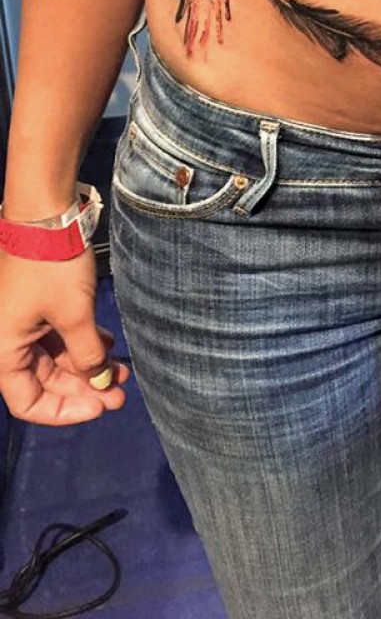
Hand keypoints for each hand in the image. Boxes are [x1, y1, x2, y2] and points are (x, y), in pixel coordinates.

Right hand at [0, 245, 129, 424]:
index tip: (99, 408)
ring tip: (122, 371)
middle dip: (84, 388)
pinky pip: (59, 336)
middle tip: (119, 394)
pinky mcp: (37, 307)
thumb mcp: (75, 314)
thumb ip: (87, 355)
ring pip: (56, 359)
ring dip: (88, 366)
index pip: (28, 402)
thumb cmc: (52, 265)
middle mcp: (8, 341)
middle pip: (44, 382)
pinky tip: (109, 345)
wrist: (46, 216)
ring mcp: (23, 323)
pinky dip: (82, 343)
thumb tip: (100, 382)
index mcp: (4, 351)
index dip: (64, 411)